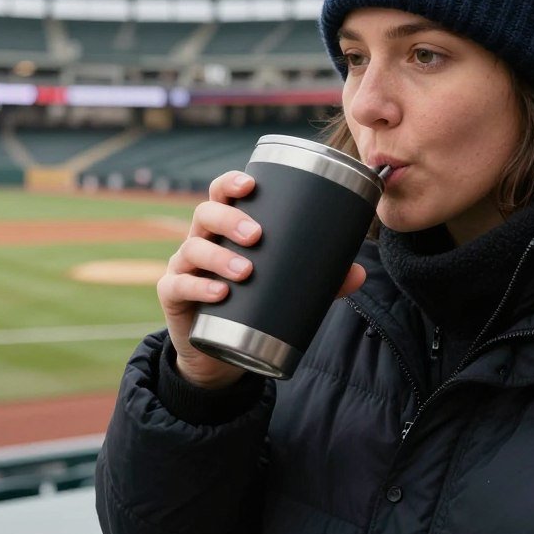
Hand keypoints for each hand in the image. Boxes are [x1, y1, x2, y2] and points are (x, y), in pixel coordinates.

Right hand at [157, 170, 366, 388]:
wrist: (219, 351)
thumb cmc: (251, 302)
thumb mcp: (284, 287)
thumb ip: (320, 280)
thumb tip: (359, 273)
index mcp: (226, 228)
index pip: (222, 193)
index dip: (231, 182)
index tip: (251, 183)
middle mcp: (202, 240)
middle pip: (205, 213)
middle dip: (229, 219)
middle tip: (256, 235)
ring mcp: (184, 266)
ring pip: (193, 248)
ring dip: (219, 256)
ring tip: (245, 271)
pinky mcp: (173, 296)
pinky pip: (178, 285)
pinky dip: (198, 286)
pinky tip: (218, 293)